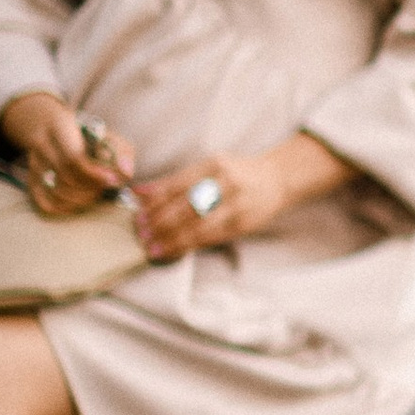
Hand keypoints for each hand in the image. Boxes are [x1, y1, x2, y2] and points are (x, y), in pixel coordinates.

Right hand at [1, 91, 130, 216]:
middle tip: (103, 186)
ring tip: (93, 193)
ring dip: (80, 199)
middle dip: (90, 188)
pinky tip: (78, 202)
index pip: (73, 157)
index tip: (111, 180)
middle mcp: (42, 145)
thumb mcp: (109, 137)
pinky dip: (64, 208)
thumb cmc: (88, 136)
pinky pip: (45, 202)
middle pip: (65, 177)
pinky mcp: (31, 180)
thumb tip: (126, 173)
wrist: (55, 130)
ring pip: (55, 192)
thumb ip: (122, 152)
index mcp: (60, 127)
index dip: (94, 174)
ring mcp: (34, 164)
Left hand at [131, 132, 342, 261]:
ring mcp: (237, 205)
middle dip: (160, 223)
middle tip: (140, 233)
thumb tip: (141, 192)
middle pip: (186, 206)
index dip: (155, 201)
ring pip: (198, 226)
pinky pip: (211, 237)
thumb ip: (178, 180)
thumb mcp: (210, 167)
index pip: (178, 185)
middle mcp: (226, 183)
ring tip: (152, 247)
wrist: (277, 179)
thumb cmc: (237, 173)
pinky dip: (190, 245)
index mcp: (214, 165)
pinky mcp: (243, 224)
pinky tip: (174, 250)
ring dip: (172, 239)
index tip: (137, 213)